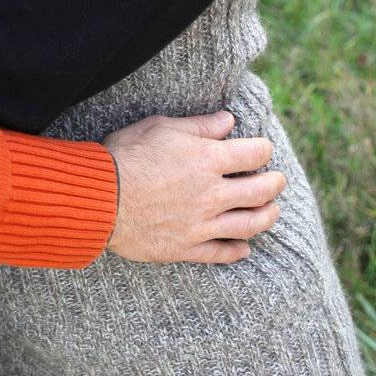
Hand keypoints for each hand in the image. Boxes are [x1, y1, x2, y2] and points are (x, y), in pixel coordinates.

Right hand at [105, 110, 284, 263]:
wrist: (98, 197)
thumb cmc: (125, 156)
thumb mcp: (161, 128)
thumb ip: (199, 126)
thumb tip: (228, 121)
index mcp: (208, 160)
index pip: (254, 154)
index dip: (263, 149)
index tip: (262, 149)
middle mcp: (212, 194)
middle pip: (260, 191)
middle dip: (274, 184)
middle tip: (277, 181)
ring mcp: (202, 224)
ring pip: (249, 224)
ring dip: (266, 217)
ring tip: (272, 211)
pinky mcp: (186, 247)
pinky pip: (221, 254)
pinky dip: (237, 251)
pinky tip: (244, 249)